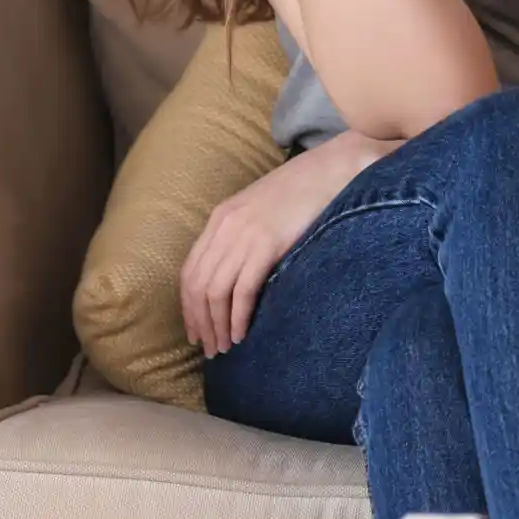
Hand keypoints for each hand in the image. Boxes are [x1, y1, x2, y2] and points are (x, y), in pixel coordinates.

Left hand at [179, 132, 385, 355]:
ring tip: (224, 348)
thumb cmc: (301, 192)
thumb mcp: (260, 210)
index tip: (195, 330)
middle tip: (208, 349)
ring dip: (216, 325)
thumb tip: (236, 274)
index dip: (188, 306)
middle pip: (198, 285)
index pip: (190, 271)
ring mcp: (244, 235)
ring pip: (215, 292)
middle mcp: (225, 227)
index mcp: (220, 219)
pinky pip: (242, 289)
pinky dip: (237, 317)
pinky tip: (241, 333)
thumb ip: (242, 235)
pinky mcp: (267, 244)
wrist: (330, 169)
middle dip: (199, 322)